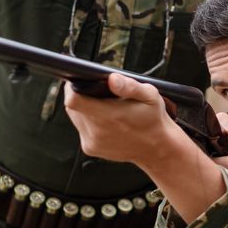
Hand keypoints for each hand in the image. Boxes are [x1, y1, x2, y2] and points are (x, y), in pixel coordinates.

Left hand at [62, 73, 183, 166]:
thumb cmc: (153, 119)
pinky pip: (81, 129)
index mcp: (109, 115)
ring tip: (102, 107)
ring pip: (75, 118)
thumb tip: (112, 79)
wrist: (156, 148)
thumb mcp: (150, 96)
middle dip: (80, 97)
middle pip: (71, 108)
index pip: (73, 100)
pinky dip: (88, 122)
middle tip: (97, 94)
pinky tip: (104, 121)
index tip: (79, 82)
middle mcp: (97, 131)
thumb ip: (130, 85)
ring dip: (84, 110)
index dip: (72, 88)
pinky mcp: (91, 148)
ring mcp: (92, 142)